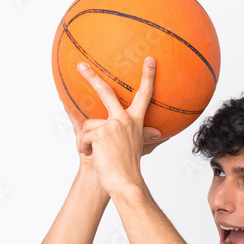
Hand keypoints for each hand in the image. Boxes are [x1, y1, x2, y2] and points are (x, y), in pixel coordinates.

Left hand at [72, 56, 162, 195]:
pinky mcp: (101, 132)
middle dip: (92, 77)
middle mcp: (126, 119)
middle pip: (106, 92)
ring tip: (96, 154)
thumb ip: (146, 136)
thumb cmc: (129, 167)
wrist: (125, 183)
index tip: (149, 60)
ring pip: (89, 124)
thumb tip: (162, 135)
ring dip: (87, 141)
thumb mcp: (139, 147)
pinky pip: (84, 136)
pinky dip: (84, 147)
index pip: (144, 95)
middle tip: (81, 66)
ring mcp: (113, 125)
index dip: (148, 76)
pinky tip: (93, 156)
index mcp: (135, 121)